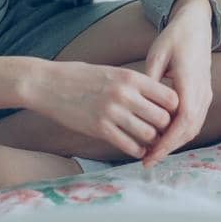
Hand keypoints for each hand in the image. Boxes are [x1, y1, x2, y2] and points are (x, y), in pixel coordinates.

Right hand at [26, 60, 177, 159]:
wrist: (47, 84)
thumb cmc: (81, 76)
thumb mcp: (113, 71)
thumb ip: (135, 83)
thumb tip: (159, 95)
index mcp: (131, 77)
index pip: (169, 97)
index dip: (173, 108)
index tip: (169, 113)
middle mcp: (125, 94)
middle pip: (163, 118)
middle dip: (165, 127)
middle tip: (163, 131)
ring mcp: (112, 113)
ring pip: (148, 134)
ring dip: (152, 140)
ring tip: (151, 141)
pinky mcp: (99, 129)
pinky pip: (128, 145)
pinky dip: (137, 150)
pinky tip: (137, 149)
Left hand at [139, 0, 215, 166]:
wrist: (196, 25)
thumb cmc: (175, 37)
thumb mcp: (157, 53)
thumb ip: (149, 79)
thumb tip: (137, 104)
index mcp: (190, 80)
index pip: (183, 119)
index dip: (168, 141)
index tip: (150, 153)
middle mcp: (202, 90)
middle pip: (190, 129)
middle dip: (169, 148)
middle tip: (147, 160)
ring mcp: (206, 93)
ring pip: (194, 127)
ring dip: (175, 143)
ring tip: (153, 153)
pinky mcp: (204, 94)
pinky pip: (195, 120)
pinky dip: (180, 133)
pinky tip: (163, 138)